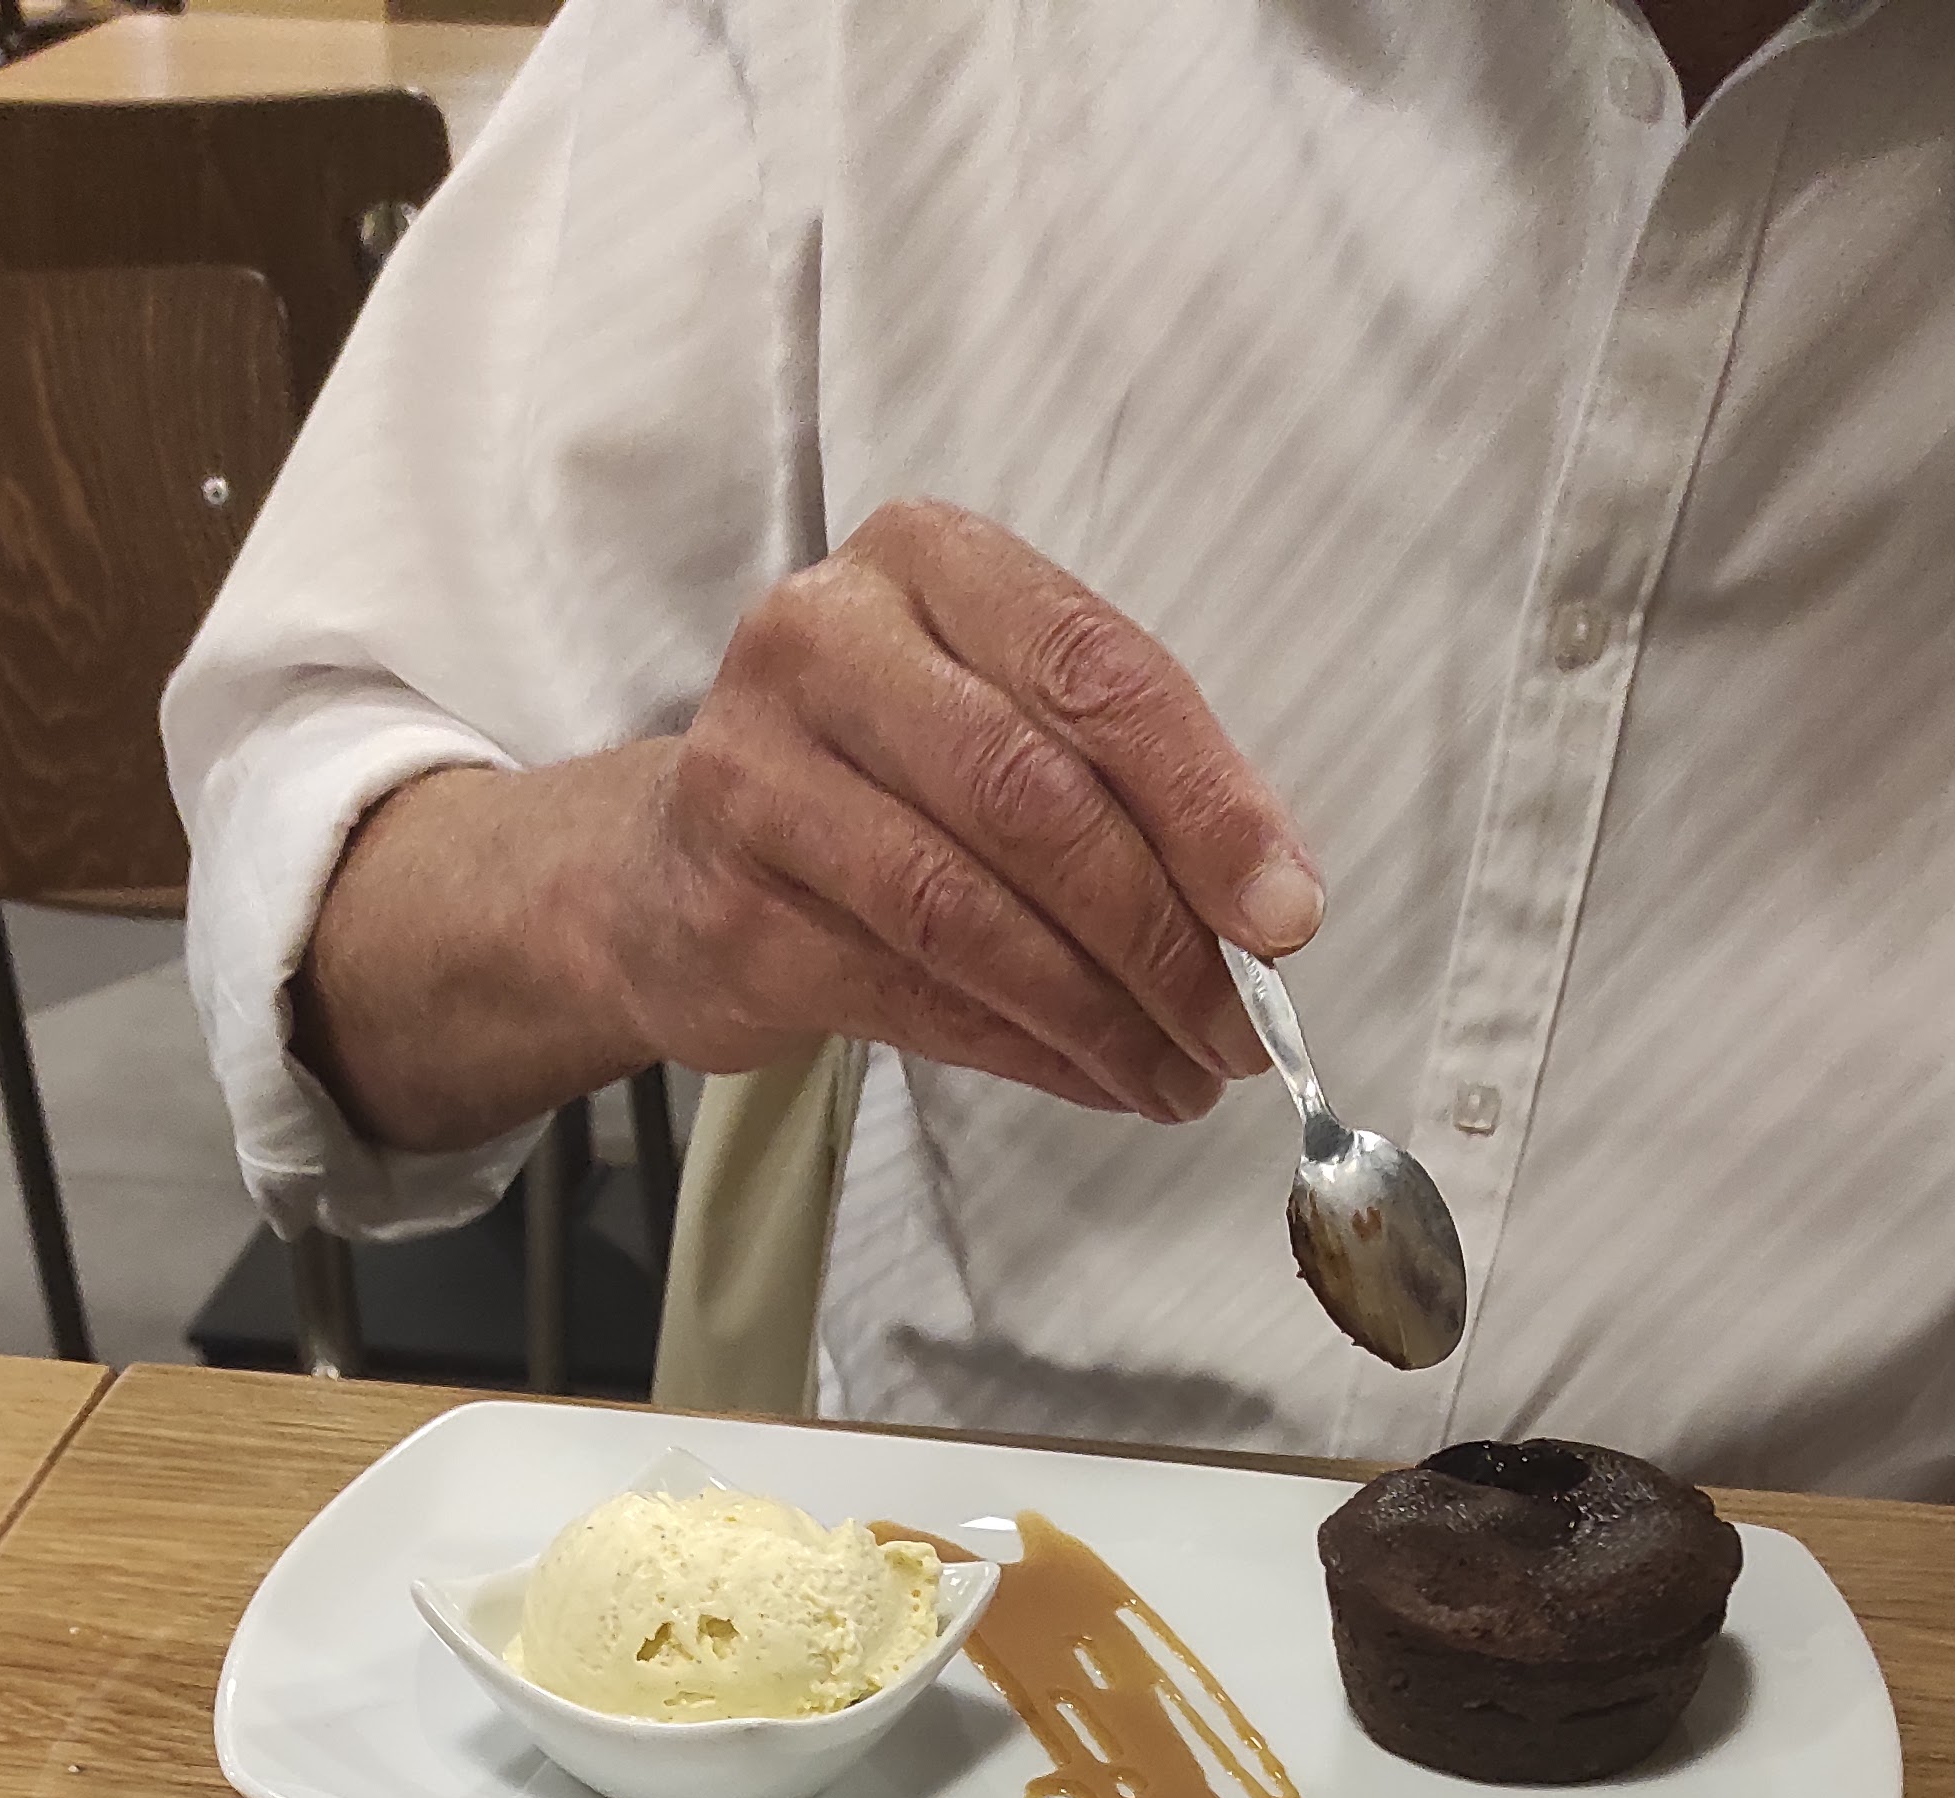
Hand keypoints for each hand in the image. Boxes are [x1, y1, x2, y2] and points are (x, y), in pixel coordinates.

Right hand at [609, 499, 1322, 1122]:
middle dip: (1161, 933)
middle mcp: (825, 639)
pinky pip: (909, 995)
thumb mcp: (1000, 719)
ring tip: (1180, 1076)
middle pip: (1031, 797)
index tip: (1286, 916)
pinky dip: (1025, 1052)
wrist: (668, 866)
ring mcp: (757, 770)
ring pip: (965, 911)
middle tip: (1241, 1029)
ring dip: (1098, 1015)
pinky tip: (1096, 1080)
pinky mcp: (731, 906)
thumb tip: (1270, 908)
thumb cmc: (877, 781)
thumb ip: (1128, 781)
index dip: (1206, 802)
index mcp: (927, 560)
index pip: (1095, 672)